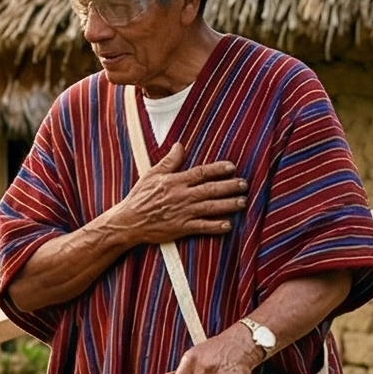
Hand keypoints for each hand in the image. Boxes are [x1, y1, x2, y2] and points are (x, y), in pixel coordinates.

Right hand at [111, 141, 246, 247]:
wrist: (128, 222)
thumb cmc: (139, 198)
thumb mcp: (152, 175)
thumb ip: (169, 161)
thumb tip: (180, 145)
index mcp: (176, 182)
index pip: (202, 172)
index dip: (219, 169)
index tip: (232, 167)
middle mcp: (182, 196)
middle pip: (211, 189)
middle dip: (230, 186)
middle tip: (244, 184)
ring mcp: (182, 213)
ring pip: (211, 207)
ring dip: (229, 204)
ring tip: (242, 202)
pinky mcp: (181, 229)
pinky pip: (202, 227)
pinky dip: (216, 226)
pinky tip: (228, 225)